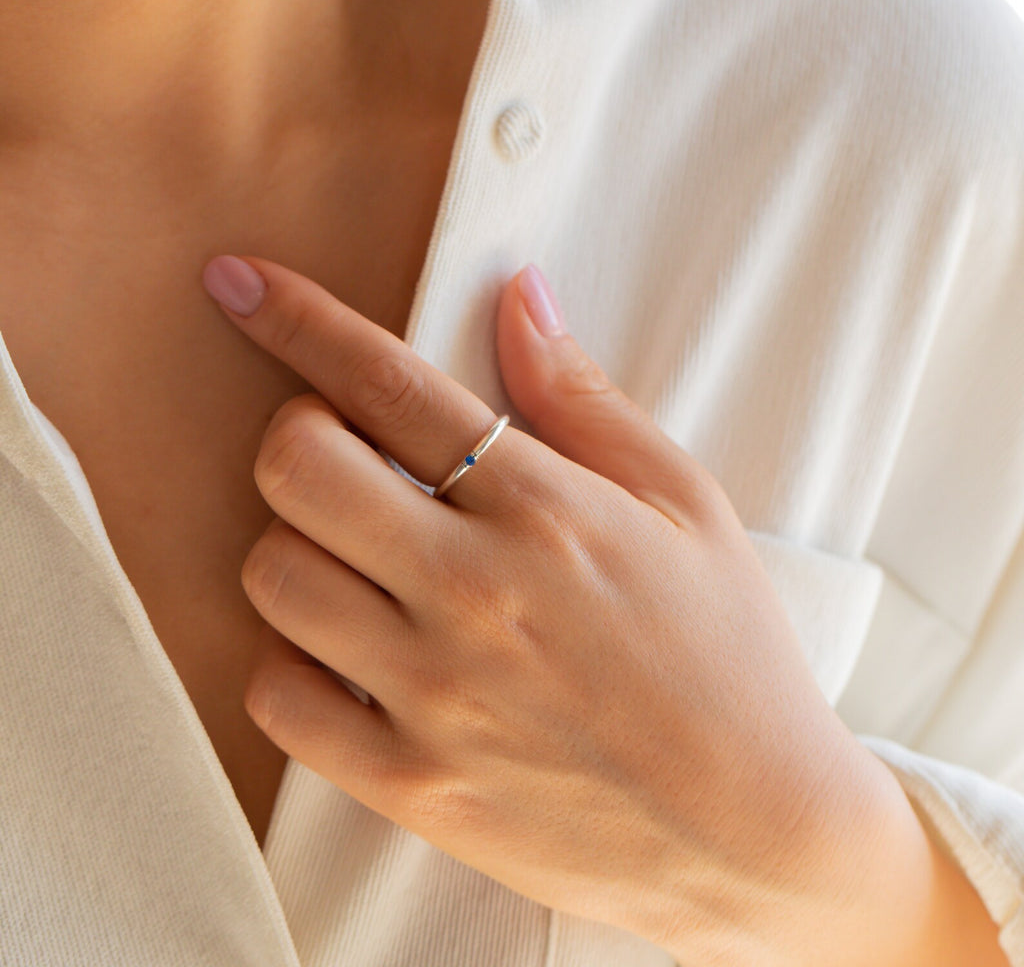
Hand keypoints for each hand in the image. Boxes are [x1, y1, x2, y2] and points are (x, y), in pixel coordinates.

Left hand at [200, 255, 942, 965]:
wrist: (754, 832)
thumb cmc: (731, 658)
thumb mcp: (686, 506)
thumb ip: (586, 400)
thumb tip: (519, 298)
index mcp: (546, 510)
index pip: (386, 384)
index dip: (297, 319)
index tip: (240, 284)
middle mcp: (474, 593)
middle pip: (296, 468)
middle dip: (299, 436)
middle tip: (346, 453)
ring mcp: (433, 694)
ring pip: (274, 576)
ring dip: (298, 545)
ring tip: (361, 560)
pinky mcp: (411, 783)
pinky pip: (280, 698)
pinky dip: (293, 659)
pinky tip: (351, 652)